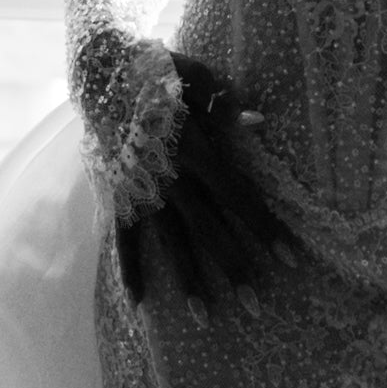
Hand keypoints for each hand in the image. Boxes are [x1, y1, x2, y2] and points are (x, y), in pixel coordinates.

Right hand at [115, 57, 296, 315]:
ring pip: (170, 244)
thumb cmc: (156, 70)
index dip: (264, 229)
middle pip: (209, 231)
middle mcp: (169, 178)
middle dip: (234, 269)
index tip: (289, 260)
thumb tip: (259, 123)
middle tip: (257, 307)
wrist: (97, 69)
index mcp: (195, 150)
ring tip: (206, 318)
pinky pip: (125, 240)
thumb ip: (226, 106)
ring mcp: (141, 191)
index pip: (238, 197)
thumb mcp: (196, 77)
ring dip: (189, 282)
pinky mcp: (118, 195)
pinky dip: (130, 271)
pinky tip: (139, 303)